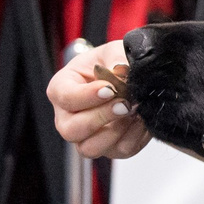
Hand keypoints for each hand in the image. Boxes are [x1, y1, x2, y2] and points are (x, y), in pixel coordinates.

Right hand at [48, 39, 150, 159]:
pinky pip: (119, 151)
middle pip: (71, 130)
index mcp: (62, 88)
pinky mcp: (110, 147)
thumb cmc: (113, 62)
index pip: (64, 97)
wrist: (132, 77)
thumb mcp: (114, 51)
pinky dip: (134, 137)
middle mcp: (68, 116)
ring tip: (133, 111)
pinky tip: (142, 120)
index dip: (86, 96)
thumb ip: (116, 58)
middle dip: (101, 117)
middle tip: (124, 103)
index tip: (109, 88)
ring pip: (90, 148)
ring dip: (116, 132)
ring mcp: (87, 136)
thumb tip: (120, 72)